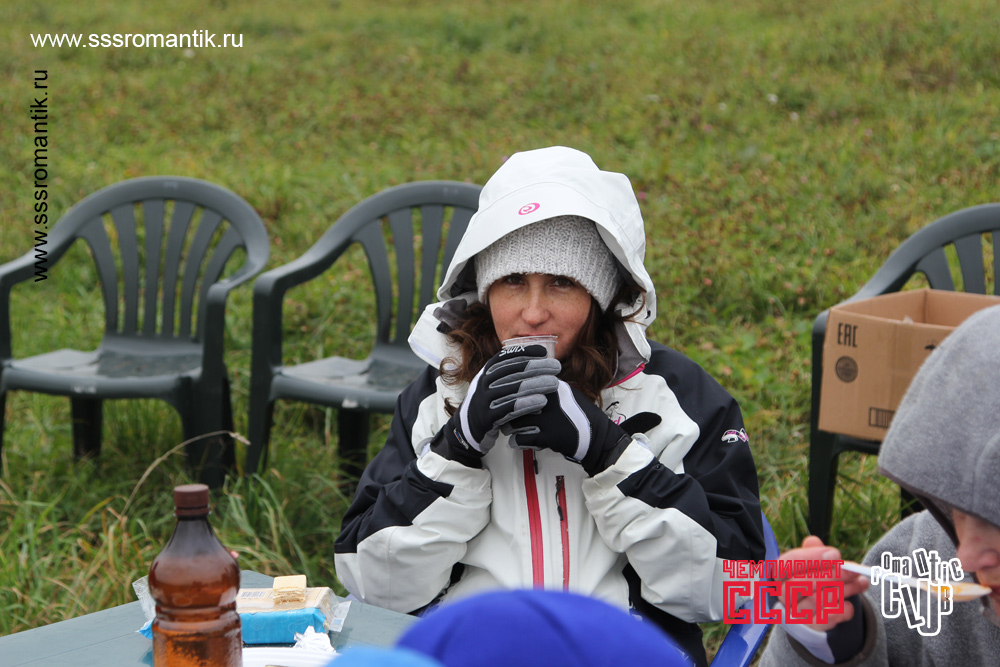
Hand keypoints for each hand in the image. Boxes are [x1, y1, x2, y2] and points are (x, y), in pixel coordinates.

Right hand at [444, 344, 560, 455]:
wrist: (468, 428)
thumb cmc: (489, 402)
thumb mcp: (493, 383)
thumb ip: (508, 372)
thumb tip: (535, 358)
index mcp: (486, 372)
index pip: (506, 357)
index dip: (525, 352)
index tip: (544, 352)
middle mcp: (484, 383)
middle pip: (513, 371)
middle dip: (537, 367)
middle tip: (556, 366)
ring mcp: (485, 400)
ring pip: (514, 389)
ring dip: (536, 384)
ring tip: (554, 383)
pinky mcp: (488, 417)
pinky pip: (510, 409)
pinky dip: (527, 404)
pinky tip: (542, 401)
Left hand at [501, 380, 649, 474]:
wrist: (596, 435)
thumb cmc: (579, 414)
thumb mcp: (565, 393)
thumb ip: (546, 387)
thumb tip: (524, 383)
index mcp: (551, 385)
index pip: (520, 384)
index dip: (509, 394)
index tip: (503, 400)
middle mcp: (548, 398)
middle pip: (514, 403)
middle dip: (506, 412)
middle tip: (504, 418)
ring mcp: (548, 416)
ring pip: (515, 421)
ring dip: (509, 428)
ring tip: (509, 431)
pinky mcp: (549, 435)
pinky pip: (522, 438)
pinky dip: (517, 442)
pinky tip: (517, 442)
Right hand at [774, 536, 869, 631]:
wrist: (815, 615)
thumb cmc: (814, 582)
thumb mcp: (813, 566)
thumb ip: (813, 553)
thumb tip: (813, 541)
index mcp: (779, 575)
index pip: (785, 565)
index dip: (809, 558)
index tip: (835, 554)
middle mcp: (781, 595)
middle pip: (800, 584)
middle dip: (831, 575)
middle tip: (853, 570)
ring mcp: (793, 614)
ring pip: (815, 601)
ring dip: (842, 591)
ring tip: (860, 582)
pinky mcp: (808, 631)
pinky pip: (823, 622)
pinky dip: (839, 613)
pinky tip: (849, 606)